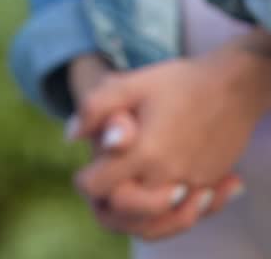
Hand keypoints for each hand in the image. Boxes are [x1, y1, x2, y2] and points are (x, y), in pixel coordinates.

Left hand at [70, 48, 259, 237]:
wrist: (234, 86)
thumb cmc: (180, 81)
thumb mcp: (133, 83)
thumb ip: (97, 107)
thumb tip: (70, 136)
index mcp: (145, 151)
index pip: (99, 187)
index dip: (84, 181)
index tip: (84, 171)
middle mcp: (168, 176)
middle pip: (125, 213)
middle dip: (108, 203)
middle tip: (106, 184)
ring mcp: (191, 185)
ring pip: (156, 223)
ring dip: (137, 216)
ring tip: (128, 195)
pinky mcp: (208, 185)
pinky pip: (186, 216)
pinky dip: (170, 215)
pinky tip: (162, 196)